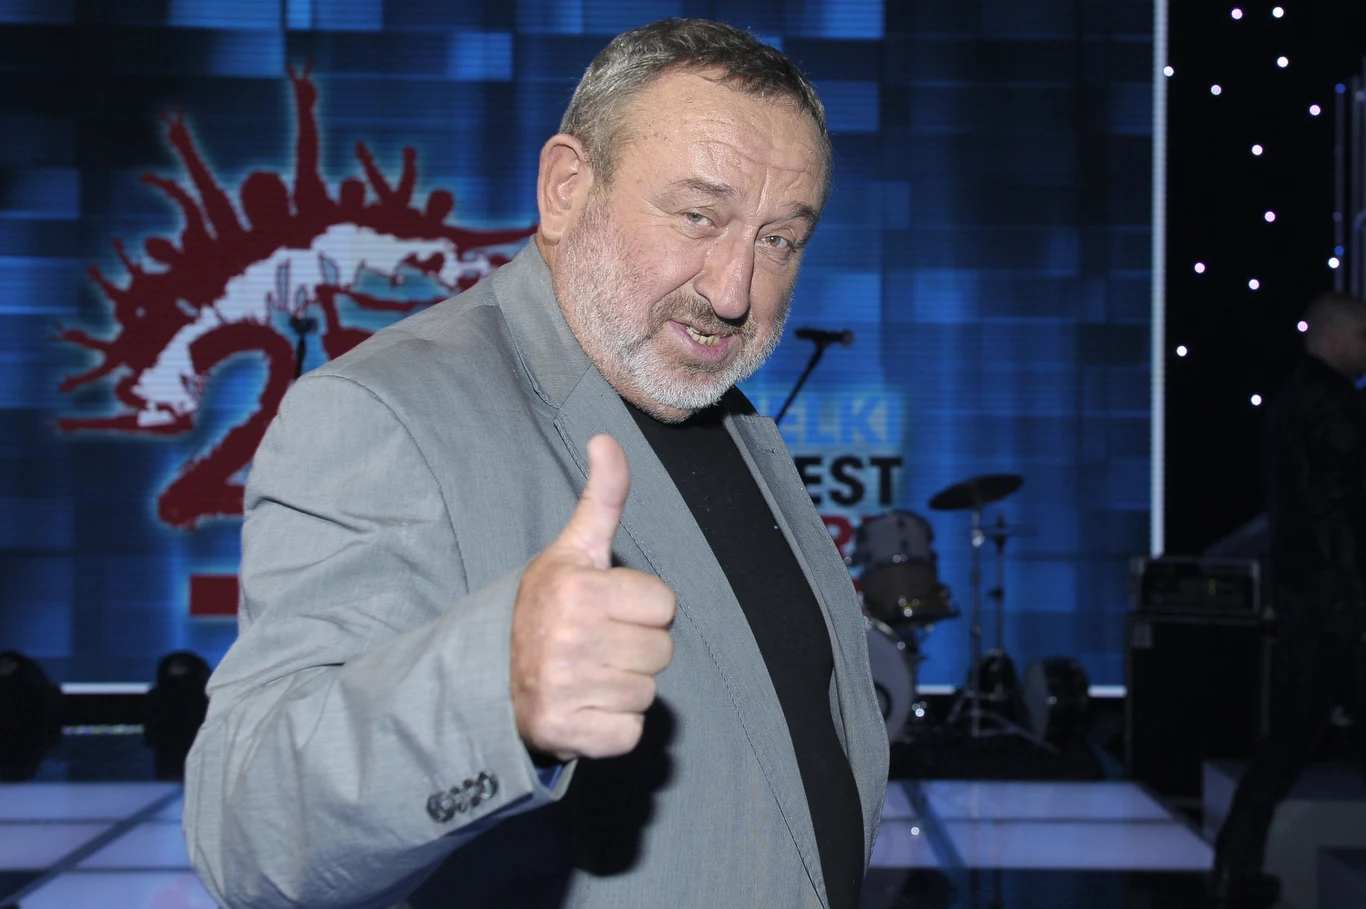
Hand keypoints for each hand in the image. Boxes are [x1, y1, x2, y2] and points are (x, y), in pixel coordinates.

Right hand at [511, 434, 675, 760]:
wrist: (489, 675)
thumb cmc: (546, 607)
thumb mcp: (573, 549)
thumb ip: (602, 497)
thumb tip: (606, 439)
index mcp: (580, 590)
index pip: (665, 605)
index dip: (642, 608)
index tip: (608, 609)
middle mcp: (571, 638)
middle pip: (662, 651)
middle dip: (636, 649)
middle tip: (597, 645)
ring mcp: (566, 687)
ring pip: (647, 693)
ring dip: (624, 688)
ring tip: (588, 674)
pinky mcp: (565, 731)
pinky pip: (629, 734)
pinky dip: (612, 727)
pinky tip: (585, 707)